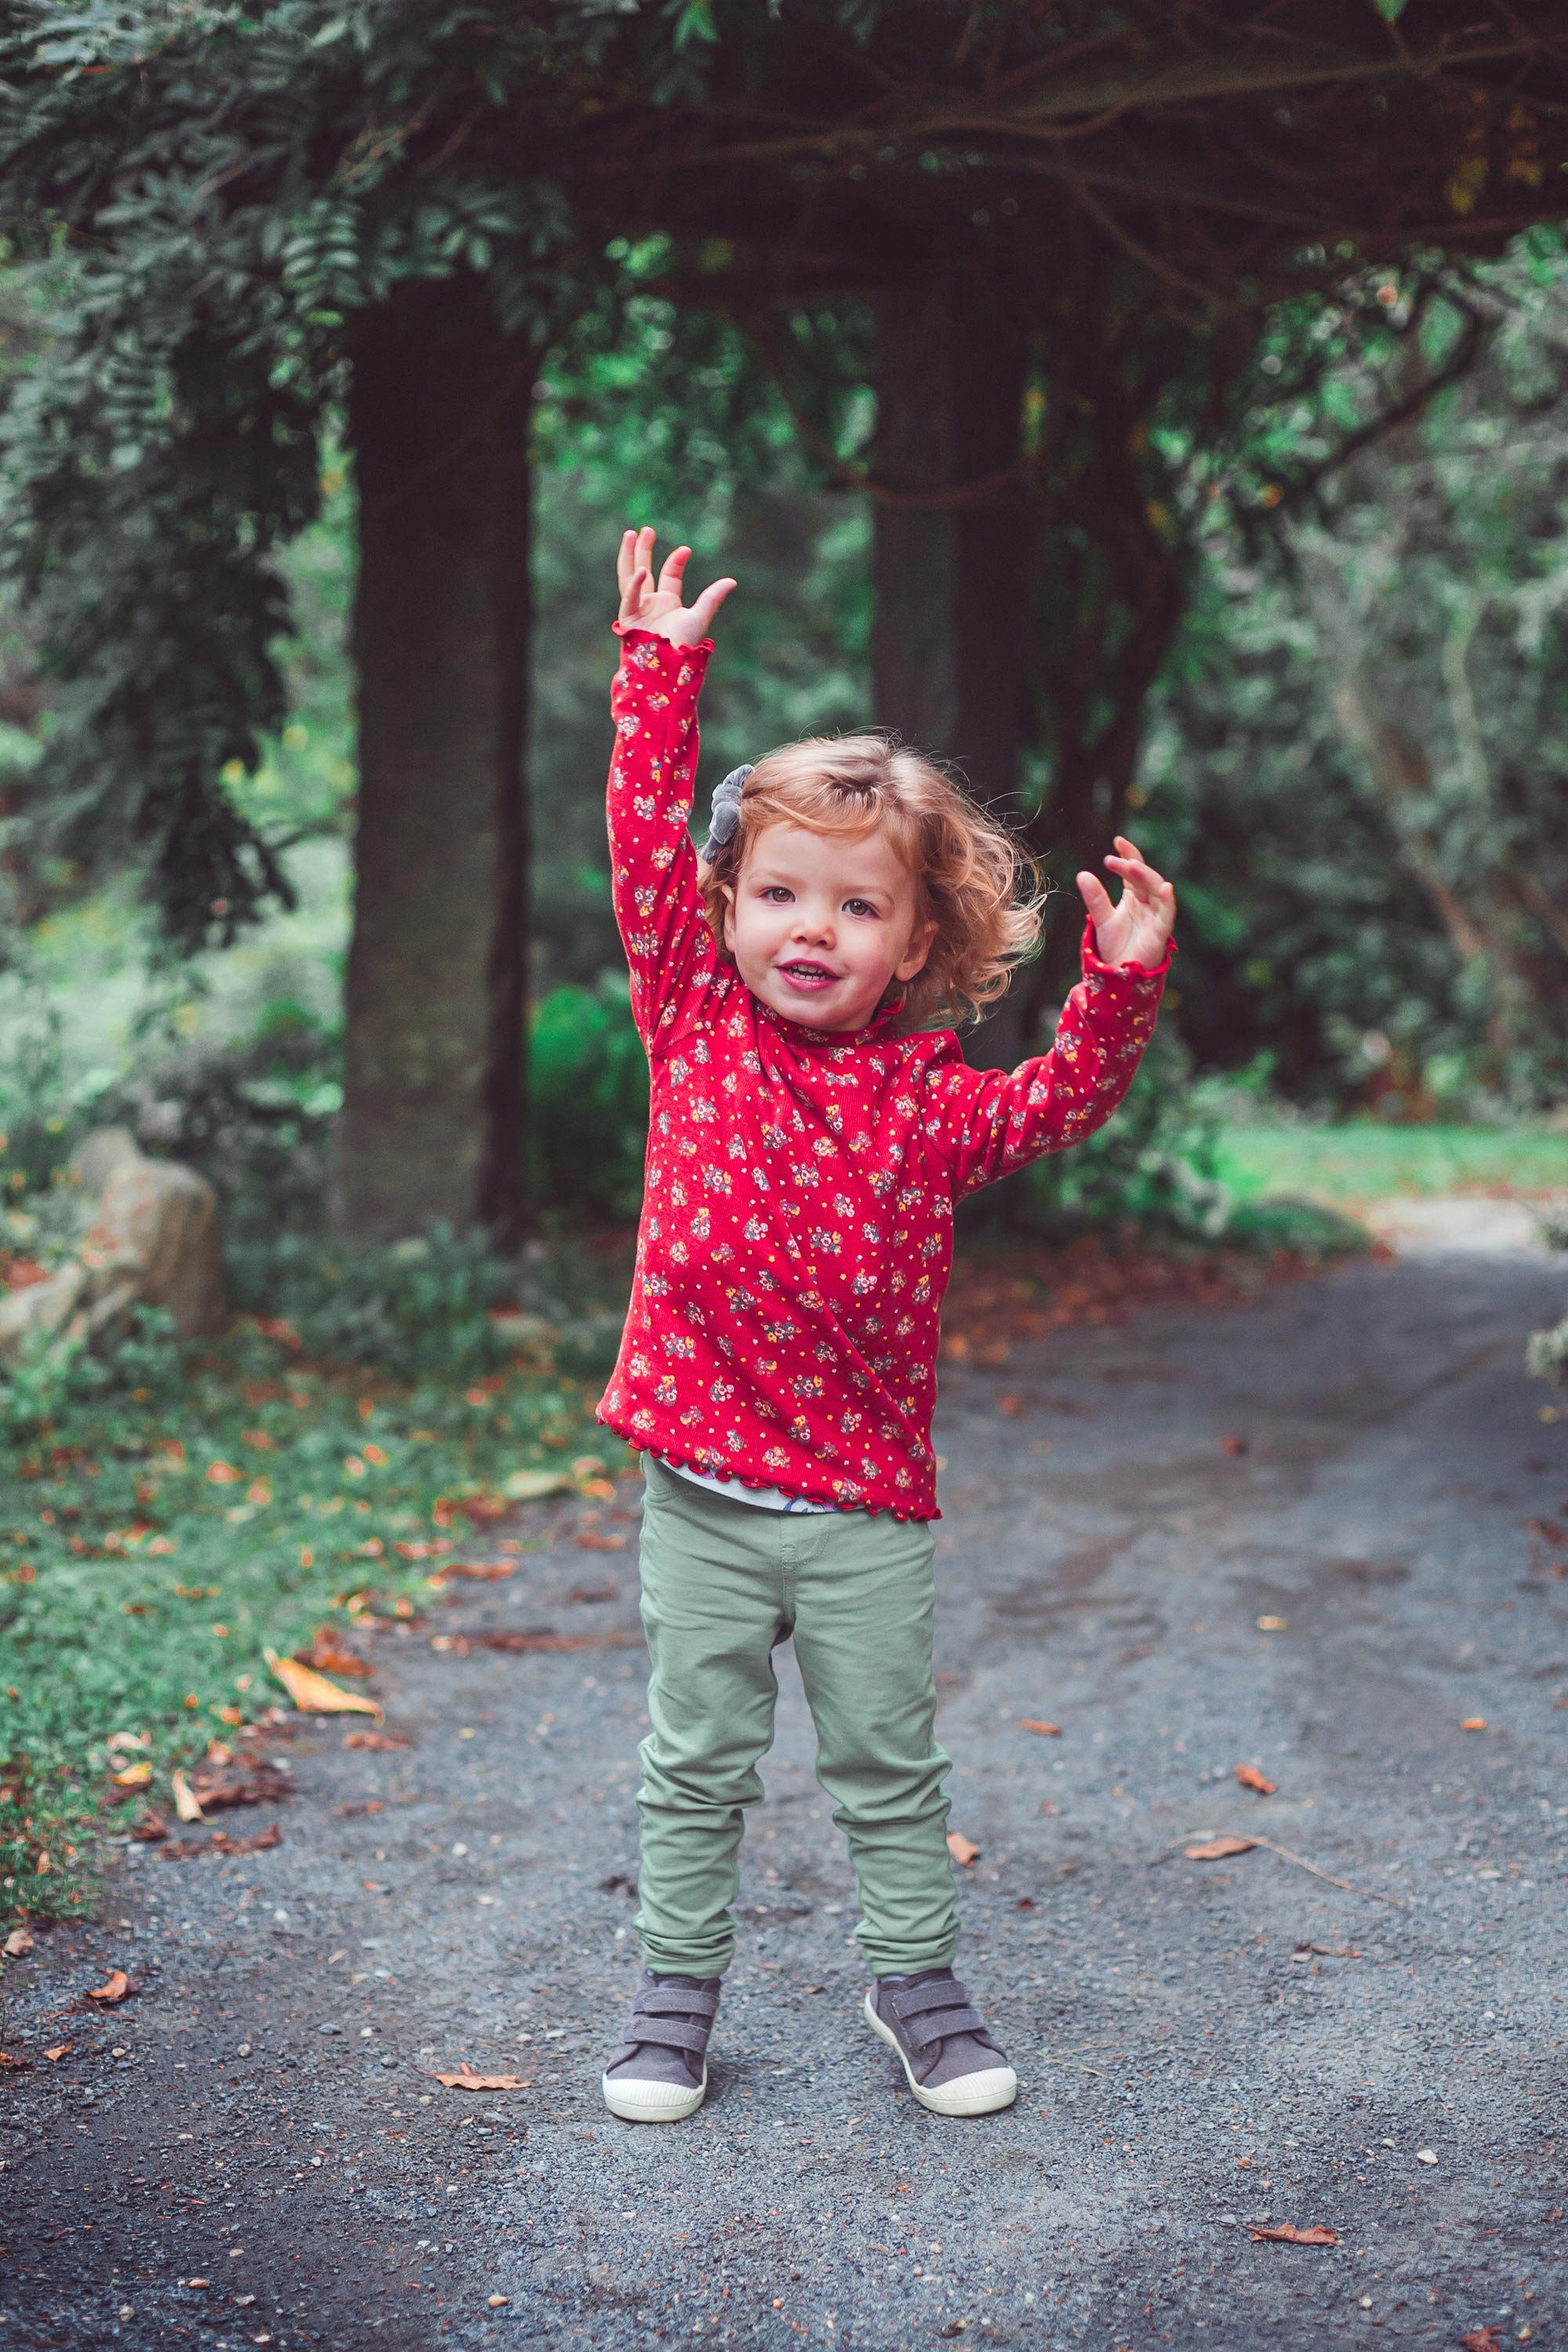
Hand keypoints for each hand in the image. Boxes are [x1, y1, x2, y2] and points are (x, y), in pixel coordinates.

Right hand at [616, 526, 735, 646]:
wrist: (668, 667)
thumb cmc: (684, 646)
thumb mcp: (700, 618)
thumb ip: (712, 598)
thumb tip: (732, 581)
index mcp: (668, 603)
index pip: (670, 576)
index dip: (676, 561)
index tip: (686, 550)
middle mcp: (651, 604)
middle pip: (644, 570)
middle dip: (644, 550)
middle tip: (645, 530)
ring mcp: (637, 609)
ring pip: (629, 577)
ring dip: (629, 556)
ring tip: (630, 534)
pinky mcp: (627, 619)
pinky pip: (630, 598)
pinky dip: (635, 586)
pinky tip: (642, 571)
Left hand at [1076, 835, 1176, 969]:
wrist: (1119, 975)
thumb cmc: (1114, 947)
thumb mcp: (1101, 919)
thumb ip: (1095, 898)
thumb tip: (1082, 874)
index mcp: (1135, 898)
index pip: (1134, 872)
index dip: (1129, 855)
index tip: (1118, 840)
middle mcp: (1148, 904)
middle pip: (1145, 879)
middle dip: (1132, 867)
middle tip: (1114, 859)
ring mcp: (1156, 916)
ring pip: (1157, 891)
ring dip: (1146, 877)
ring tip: (1131, 866)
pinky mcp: (1161, 932)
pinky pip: (1168, 913)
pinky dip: (1168, 900)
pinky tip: (1166, 887)